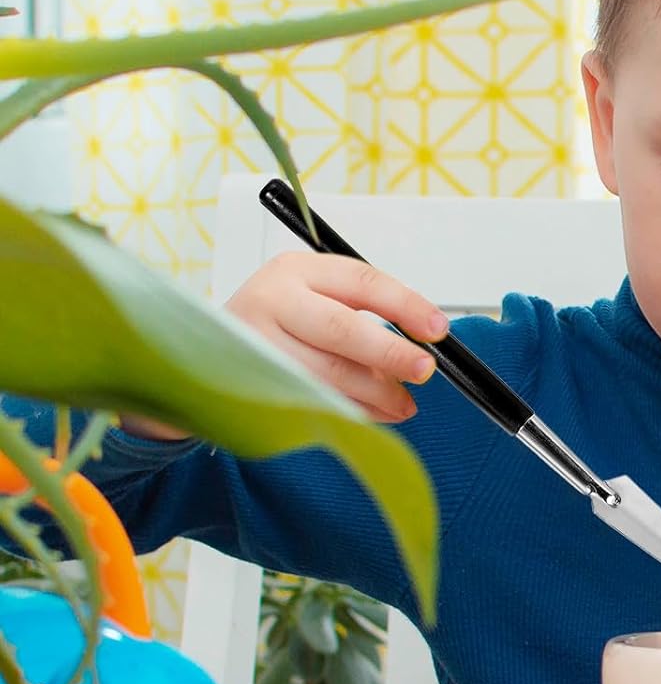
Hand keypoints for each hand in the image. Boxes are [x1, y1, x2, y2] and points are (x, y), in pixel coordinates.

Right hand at [226, 252, 448, 421]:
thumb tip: (420, 341)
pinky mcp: (251, 387)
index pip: (363, 282)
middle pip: (342, 330)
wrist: (201, 350)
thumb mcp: (311, 296)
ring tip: (404, 403)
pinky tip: (375, 413)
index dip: (406, 306)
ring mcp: (256, 347)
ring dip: (376, 393)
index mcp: (295, 270)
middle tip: (424, 370)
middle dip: (391, 354)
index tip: (437, 328)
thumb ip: (361, 311)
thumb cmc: (275, 320)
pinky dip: (352, 411)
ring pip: (329, 374)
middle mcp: (270, 303)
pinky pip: (314, 402)